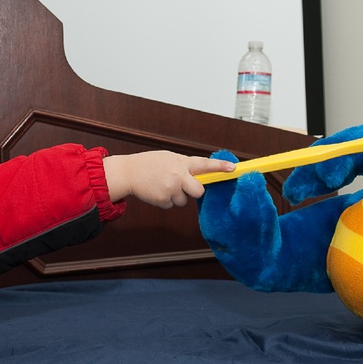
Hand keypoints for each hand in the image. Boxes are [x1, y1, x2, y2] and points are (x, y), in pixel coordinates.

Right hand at [103, 151, 234, 207]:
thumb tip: (199, 175)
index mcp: (181, 162)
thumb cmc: (149, 164)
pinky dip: (164, 201)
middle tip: (181, 186)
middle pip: (199, 191)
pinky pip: (171, 205)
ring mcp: (171, 188)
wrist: (128, 172)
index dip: (220, 167)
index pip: (204, 164)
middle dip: (193, 192)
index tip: (233, 169)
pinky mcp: (163, 199)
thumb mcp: (168, 158)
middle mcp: (178, 175)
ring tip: (161, 186)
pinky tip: (155, 192)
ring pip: (183, 200)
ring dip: (175, 196)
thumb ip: (184, 165)